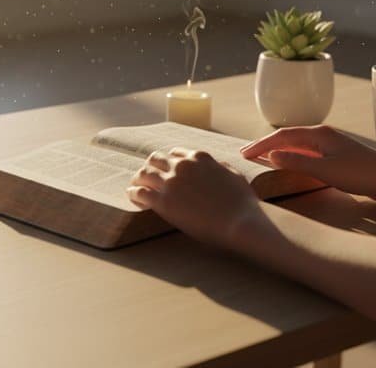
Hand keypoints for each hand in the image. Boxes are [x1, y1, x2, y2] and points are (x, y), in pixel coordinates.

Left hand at [128, 147, 263, 249]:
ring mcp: (171, 182)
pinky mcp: (162, 201)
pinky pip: (139, 191)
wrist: (239, 221)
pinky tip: (133, 197)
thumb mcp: (234, 175)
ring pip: (144, 173)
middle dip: (152, 167)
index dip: (170, 162)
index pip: (176, 153)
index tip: (167, 170)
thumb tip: (216, 165)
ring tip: (136, 185)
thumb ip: (221, 167)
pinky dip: (133, 193)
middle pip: (156, 159)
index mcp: (199, 157)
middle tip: (148, 177)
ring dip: (139, 178)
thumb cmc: (242, 203)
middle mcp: (182, 165)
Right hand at [240, 125, 375, 201]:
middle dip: (266, 145)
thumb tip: (272, 155)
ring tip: (261, 158)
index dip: (261, 145)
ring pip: (297, 145)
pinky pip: (306, 153)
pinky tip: (288, 165)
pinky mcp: (337, 156)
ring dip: (278, 151)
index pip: (282, 136)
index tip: (244, 154)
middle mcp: (323, 135)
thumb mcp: (325, 170)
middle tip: (246, 154)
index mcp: (319, 134)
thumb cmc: (361, 174)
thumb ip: (297, 162)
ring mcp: (330, 145)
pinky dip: (291, 157)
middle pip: (288, 137)